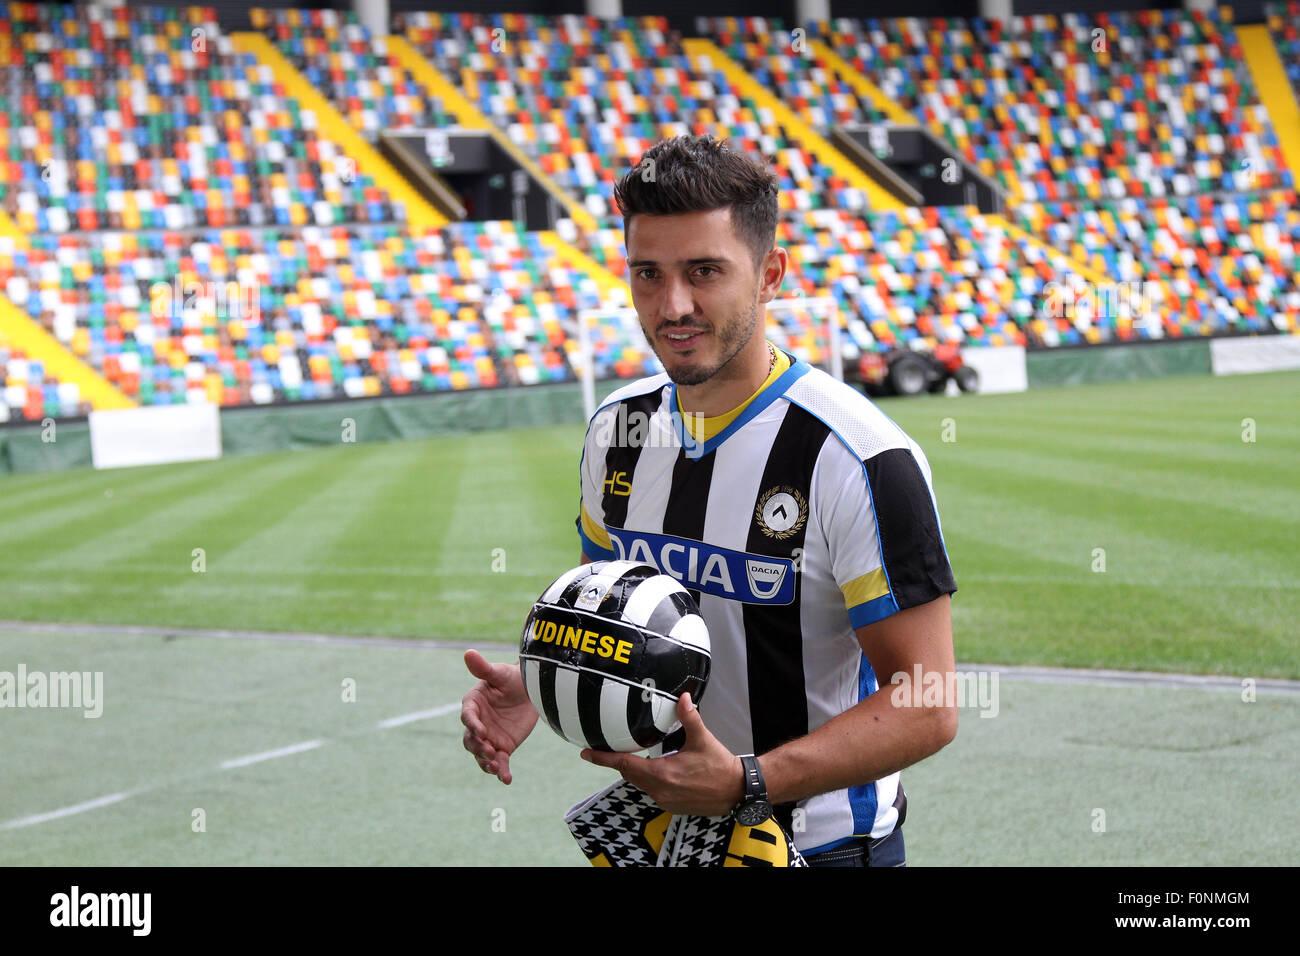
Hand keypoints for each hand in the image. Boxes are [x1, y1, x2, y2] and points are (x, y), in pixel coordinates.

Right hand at [461, 650, 537, 784]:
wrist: (531, 690)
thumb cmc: (511, 677)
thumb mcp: (499, 673)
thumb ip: (483, 668)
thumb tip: (468, 652)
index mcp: (473, 705)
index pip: (468, 717)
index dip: (473, 724)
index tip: (482, 731)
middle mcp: (478, 724)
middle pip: (471, 741)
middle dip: (478, 747)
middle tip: (490, 750)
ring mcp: (489, 738)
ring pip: (481, 755)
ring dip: (486, 763)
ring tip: (496, 767)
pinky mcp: (503, 747)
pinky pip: (500, 762)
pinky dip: (501, 772)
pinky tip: (506, 780)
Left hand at [580, 693, 744, 816]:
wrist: (736, 791)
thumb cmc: (720, 766)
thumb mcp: (703, 740)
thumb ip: (690, 718)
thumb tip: (684, 697)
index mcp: (663, 774)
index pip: (625, 765)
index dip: (603, 758)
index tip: (586, 753)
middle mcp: (660, 790)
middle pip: (629, 775)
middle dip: (617, 763)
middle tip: (603, 751)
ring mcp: (665, 800)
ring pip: (640, 783)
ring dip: (634, 771)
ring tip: (629, 756)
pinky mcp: (672, 805)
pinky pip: (652, 790)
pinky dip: (648, 779)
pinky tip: (654, 769)